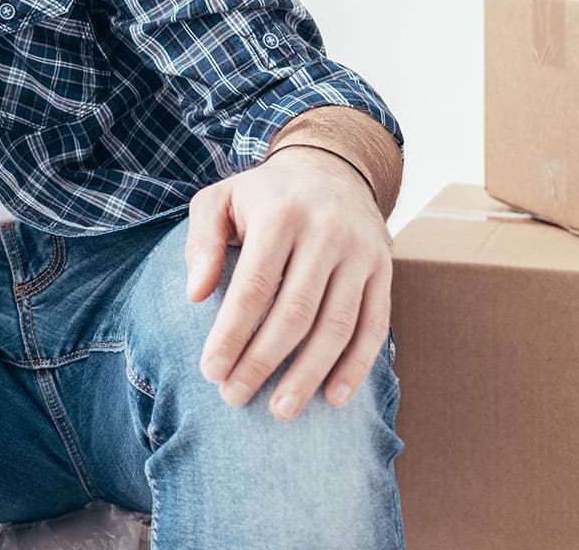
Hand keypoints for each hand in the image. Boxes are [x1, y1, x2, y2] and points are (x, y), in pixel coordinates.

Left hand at [185, 146, 392, 420]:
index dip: (232, 334)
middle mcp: (327, 233)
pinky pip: (374, 326)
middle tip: (235, 397)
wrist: (330, 168)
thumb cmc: (263, 195)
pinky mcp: (384, 270)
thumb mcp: (220, 200)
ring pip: (336, 326)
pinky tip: (334, 397)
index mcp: (281, 215)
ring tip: (281, 410)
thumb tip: (194, 294)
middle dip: (262, 362)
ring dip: (308, 374)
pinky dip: (356, 366)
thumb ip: (202, 242)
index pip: (254, 287)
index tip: (210, 372)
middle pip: (294, 313)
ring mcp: (361, 253)